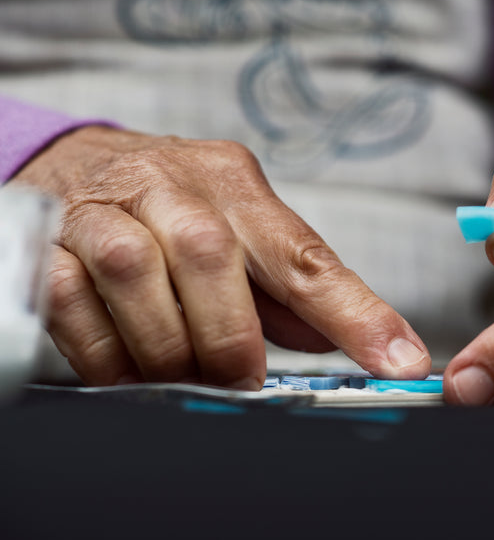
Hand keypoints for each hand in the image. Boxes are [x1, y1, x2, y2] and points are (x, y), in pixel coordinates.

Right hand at [12, 126, 430, 387]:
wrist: (75, 162)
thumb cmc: (172, 207)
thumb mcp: (240, 230)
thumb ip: (287, 290)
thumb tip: (344, 344)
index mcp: (235, 182)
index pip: (304, 253)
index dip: (355, 314)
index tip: (398, 362)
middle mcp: (170, 182)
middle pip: (211, 253)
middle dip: (230, 337)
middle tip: (240, 380)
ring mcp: (103, 207)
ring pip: (136, 271)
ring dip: (168, 345)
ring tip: (184, 375)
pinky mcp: (45, 240)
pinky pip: (70, 301)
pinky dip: (107, 353)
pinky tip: (129, 370)